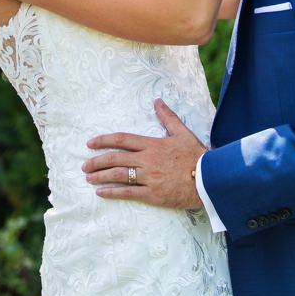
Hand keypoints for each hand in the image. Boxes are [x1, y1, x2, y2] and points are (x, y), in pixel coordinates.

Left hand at [82, 99, 205, 209]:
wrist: (210, 179)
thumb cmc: (197, 155)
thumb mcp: (182, 132)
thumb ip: (167, 117)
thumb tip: (157, 101)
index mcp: (152, 144)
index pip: (122, 140)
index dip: (104, 140)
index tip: (90, 143)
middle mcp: (147, 160)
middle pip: (115, 158)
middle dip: (97, 161)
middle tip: (84, 164)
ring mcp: (149, 178)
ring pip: (119, 175)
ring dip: (101, 176)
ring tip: (89, 178)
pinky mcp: (153, 194)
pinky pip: (128, 193)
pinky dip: (112, 192)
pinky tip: (101, 193)